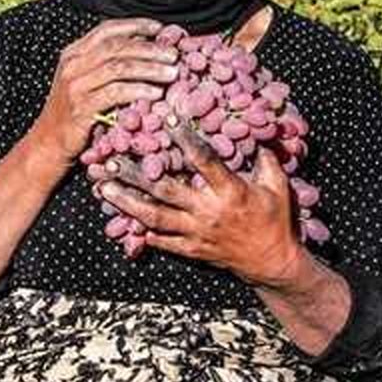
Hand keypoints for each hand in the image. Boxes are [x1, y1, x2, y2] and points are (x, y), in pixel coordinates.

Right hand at [33, 18, 180, 163]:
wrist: (48, 143)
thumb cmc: (73, 112)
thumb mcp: (85, 81)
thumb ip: (105, 64)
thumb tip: (145, 49)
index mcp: (73, 53)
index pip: (106, 29)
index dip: (135, 25)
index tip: (159, 29)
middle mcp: (72, 64)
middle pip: (116, 46)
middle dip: (149, 48)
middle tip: (173, 54)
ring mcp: (75, 85)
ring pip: (119, 67)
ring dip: (150, 68)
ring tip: (172, 73)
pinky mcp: (81, 107)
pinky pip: (116, 93)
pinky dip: (139, 90)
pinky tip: (155, 93)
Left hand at [98, 115, 307, 288]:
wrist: (272, 263)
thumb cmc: (274, 219)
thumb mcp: (277, 185)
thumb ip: (265, 157)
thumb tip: (258, 126)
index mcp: (230, 191)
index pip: (203, 159)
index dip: (184, 137)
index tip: (167, 118)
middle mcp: (207, 212)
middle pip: (165, 189)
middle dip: (135, 174)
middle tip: (112, 159)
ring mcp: (196, 233)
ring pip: (154, 217)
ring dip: (127, 202)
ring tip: (104, 189)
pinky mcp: (191, 249)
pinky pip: (161, 241)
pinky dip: (140, 231)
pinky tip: (121, 219)